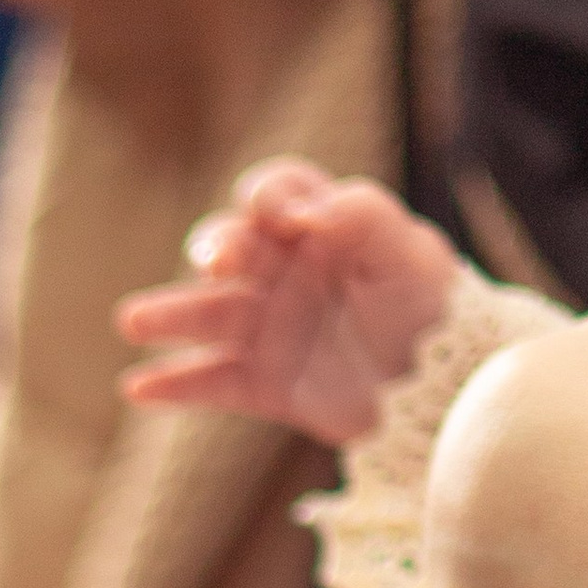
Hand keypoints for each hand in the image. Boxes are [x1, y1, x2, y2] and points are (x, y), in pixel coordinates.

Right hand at [117, 158, 459, 446]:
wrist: (454, 393)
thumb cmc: (439, 311)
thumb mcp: (411, 256)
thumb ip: (362, 218)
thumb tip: (305, 211)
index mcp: (322, 229)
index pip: (275, 195)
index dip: (267, 199)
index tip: (277, 217)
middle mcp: (288, 273)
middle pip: (231, 249)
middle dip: (215, 249)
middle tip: (216, 262)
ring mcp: (274, 330)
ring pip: (212, 315)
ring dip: (171, 314)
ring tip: (133, 322)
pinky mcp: (270, 385)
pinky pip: (215, 383)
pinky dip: (176, 386)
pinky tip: (138, 388)